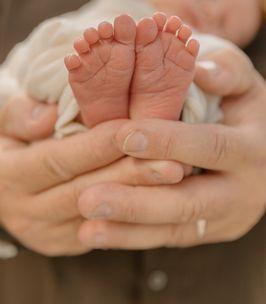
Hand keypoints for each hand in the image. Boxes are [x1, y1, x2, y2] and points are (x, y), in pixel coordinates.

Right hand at [0, 96, 183, 255]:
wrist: (5, 183)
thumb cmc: (12, 142)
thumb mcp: (4, 123)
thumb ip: (19, 115)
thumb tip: (48, 118)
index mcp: (10, 177)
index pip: (59, 160)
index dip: (98, 146)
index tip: (134, 130)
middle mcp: (28, 212)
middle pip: (87, 192)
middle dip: (132, 176)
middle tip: (175, 162)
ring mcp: (50, 233)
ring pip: (103, 215)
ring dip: (143, 195)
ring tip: (180, 176)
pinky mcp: (70, 241)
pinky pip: (108, 230)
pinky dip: (138, 211)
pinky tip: (168, 194)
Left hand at [77, 48, 265, 248]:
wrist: (262, 149)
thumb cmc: (242, 108)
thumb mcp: (243, 84)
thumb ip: (226, 72)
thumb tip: (199, 70)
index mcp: (251, 149)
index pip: (209, 146)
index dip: (168, 142)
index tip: (123, 137)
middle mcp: (242, 191)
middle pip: (188, 202)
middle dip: (137, 203)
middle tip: (88, 199)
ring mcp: (225, 217)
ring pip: (174, 228)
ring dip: (127, 230)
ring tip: (86, 229)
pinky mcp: (207, 230)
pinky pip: (168, 237)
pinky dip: (132, 237)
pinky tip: (97, 235)